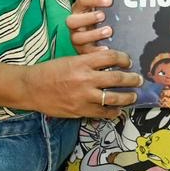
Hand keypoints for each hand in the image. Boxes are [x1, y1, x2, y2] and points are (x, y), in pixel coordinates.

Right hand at [22, 49, 139, 118]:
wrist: (31, 88)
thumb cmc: (49, 71)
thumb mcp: (69, 60)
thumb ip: (88, 62)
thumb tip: (108, 65)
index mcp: (82, 61)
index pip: (111, 57)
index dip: (123, 59)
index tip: (128, 61)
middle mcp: (86, 78)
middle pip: (118, 78)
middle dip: (132, 79)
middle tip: (138, 80)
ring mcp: (84, 96)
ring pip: (114, 98)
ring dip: (127, 97)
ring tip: (133, 96)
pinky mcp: (80, 110)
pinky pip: (102, 112)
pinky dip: (112, 112)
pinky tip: (117, 110)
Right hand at [67, 0, 112, 53]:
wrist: (97, 37)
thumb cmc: (101, 21)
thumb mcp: (103, 11)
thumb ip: (109, 6)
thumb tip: (127, 0)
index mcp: (79, 10)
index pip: (82, 1)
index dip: (94, 0)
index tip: (109, 0)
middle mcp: (74, 24)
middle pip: (72, 20)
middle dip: (88, 18)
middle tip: (103, 16)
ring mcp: (76, 38)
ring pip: (77, 37)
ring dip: (93, 34)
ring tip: (108, 31)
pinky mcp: (81, 51)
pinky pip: (85, 53)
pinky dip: (96, 51)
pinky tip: (106, 48)